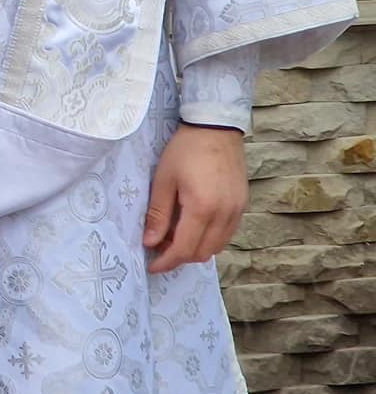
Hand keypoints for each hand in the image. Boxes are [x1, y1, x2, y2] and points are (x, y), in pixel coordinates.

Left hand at [143, 123, 247, 273]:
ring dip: (195, 249)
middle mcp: (225, 215)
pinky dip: (209, 238)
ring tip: (174, 236)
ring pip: (217, 246)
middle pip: (203, 253)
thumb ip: (158, 214)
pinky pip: (226, 234)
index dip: (167, 261)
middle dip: (180, 256)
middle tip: (159, 247)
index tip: (152, 265)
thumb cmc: (185, 150)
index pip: (185, 249)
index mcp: (203, 209)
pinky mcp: (242, 206)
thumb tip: (151, 242)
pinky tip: (193, 226)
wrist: (215, 127)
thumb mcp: (163, 179)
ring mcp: (237, 212)